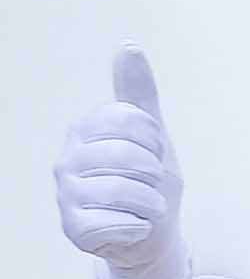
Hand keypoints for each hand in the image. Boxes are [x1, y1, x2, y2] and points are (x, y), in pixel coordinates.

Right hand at [51, 50, 178, 278]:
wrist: (152, 231)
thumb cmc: (150, 179)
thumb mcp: (152, 133)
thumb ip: (138, 93)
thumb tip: (127, 46)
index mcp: (84, 130)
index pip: (130, 120)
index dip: (154, 140)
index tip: (153, 152)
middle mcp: (66, 160)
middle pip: (128, 156)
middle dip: (154, 174)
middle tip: (152, 184)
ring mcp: (66, 195)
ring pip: (126, 191)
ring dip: (152, 203)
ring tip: (147, 206)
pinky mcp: (73, 228)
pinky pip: (119, 223)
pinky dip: (140, 226)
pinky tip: (136, 226)